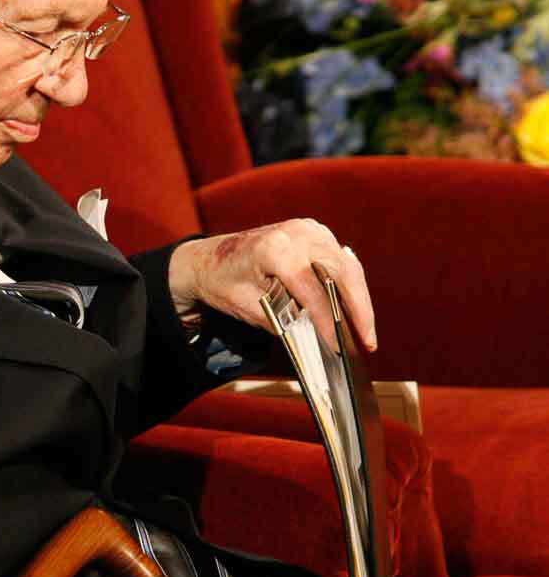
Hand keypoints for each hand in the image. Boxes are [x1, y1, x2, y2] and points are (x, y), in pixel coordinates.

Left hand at [168, 220, 375, 352]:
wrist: (207, 258)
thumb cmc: (223, 282)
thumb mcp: (246, 307)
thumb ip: (281, 320)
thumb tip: (315, 335)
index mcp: (274, 250)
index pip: (312, 290)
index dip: (328, 321)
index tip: (339, 347)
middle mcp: (295, 233)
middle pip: (341, 272)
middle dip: (359, 309)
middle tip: (369, 341)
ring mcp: (307, 229)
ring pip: (346, 264)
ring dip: (359, 297)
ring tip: (365, 330)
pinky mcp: (313, 231)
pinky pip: (339, 258)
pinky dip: (349, 283)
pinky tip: (354, 309)